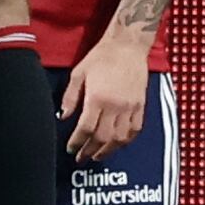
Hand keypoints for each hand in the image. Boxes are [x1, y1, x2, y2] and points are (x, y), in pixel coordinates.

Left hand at [59, 26, 154, 157]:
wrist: (127, 46)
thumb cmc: (101, 57)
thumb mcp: (78, 73)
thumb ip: (70, 97)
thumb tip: (63, 116)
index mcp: (97, 98)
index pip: (85, 128)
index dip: (77, 142)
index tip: (70, 149)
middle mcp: (115, 106)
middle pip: (102, 138)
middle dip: (90, 151)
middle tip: (81, 158)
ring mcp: (130, 107)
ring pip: (119, 138)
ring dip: (108, 151)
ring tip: (97, 156)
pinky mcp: (141, 106)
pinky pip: (135, 130)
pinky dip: (125, 141)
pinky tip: (117, 145)